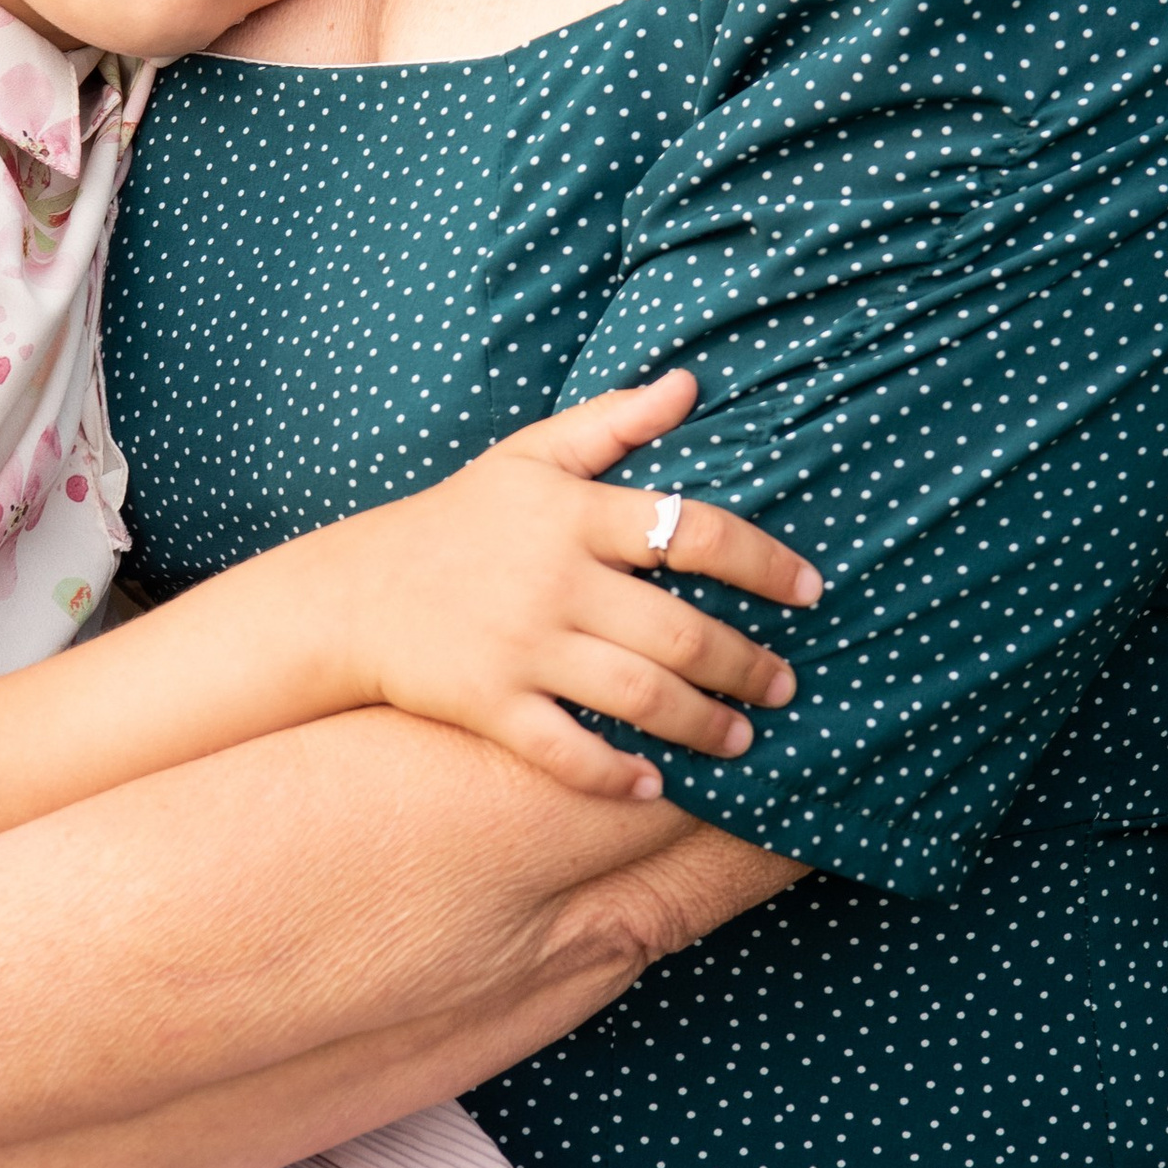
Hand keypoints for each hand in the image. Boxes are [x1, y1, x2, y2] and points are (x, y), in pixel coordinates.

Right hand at [280, 369, 819, 801]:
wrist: (356, 591)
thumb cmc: (458, 519)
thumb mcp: (530, 457)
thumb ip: (612, 421)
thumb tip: (689, 382)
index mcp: (574, 514)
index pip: (692, 531)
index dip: (762, 563)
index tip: (810, 592)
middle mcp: (555, 581)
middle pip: (681, 632)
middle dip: (748, 664)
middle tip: (785, 684)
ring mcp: (522, 647)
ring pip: (640, 699)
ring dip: (705, 725)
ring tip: (744, 738)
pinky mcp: (490, 704)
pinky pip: (568, 752)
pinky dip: (617, 775)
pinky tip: (657, 785)